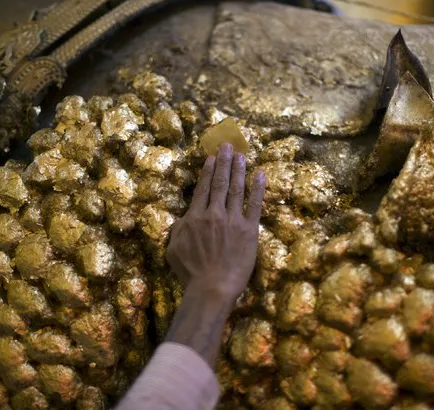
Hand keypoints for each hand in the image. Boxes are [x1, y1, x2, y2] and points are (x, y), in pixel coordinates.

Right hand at [166, 143, 265, 302]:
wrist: (212, 287)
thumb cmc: (191, 273)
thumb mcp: (173, 250)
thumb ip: (178, 230)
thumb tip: (183, 218)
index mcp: (195, 217)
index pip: (202, 189)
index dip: (208, 171)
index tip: (212, 157)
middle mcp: (214, 213)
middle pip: (220, 183)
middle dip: (224, 162)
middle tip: (227, 145)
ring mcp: (233, 220)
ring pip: (236, 189)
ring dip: (239, 170)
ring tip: (241, 155)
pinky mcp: (250, 230)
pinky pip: (254, 205)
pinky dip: (257, 188)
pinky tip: (260, 175)